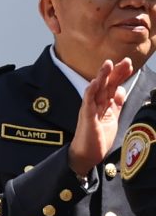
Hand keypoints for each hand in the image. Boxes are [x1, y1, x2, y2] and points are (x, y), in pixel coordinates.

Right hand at [72, 58, 134, 179]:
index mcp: (104, 105)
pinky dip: (90, 92)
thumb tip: (121, 91)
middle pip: (106, 85)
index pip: (112, 86)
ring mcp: (90, 109)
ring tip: (108, 64)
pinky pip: (87, 102)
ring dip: (102, 76)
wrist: (87, 155)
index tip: (128, 65)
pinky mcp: (86, 117)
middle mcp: (96, 104)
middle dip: (115, 72)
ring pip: (96, 89)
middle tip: (125, 61)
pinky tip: (93, 83)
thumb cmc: (97, 139)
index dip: (120, 75)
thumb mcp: (113, 119)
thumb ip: (116, 105)